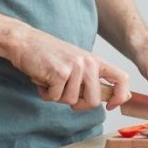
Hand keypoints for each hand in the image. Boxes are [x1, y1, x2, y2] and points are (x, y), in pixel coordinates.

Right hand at [9, 28, 130, 111]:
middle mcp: (88, 62)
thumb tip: (112, 97)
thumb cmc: (49, 54)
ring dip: (57, 96)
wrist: (25, 41)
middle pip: (93, 101)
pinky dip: (45, 93)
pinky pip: (55, 97)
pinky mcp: (60, 72)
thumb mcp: (76, 63)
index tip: (111, 106)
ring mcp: (75, 67)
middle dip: (78, 104)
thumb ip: (92, 78)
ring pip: (71, 101)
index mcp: (95, 60)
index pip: (122, 78)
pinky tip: (42, 79)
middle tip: (64, 93)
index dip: (121, 96)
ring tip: (50, 80)